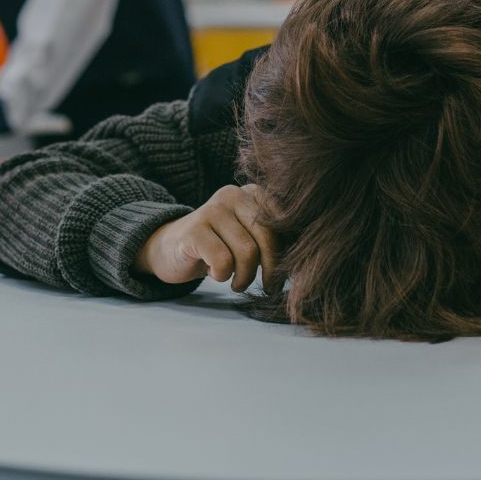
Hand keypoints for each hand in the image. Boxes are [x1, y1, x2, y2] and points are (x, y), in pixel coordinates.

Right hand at [134, 184, 276, 291]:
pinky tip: (215, 273)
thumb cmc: (220, 247)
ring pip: (247, 252)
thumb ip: (276, 239)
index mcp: (252, 193)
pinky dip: (222, 276)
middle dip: (272, 269)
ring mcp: (211, 209)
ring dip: (245, 277)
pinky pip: (222, 262)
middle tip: (268, 287)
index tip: (282, 271)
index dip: (288, 251)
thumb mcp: (250, 237)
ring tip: (238, 282)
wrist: (172, 249)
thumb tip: (308, 258)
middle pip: (267, 237)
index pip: (284, 222)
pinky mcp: (193, 229)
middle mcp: (232, 194)